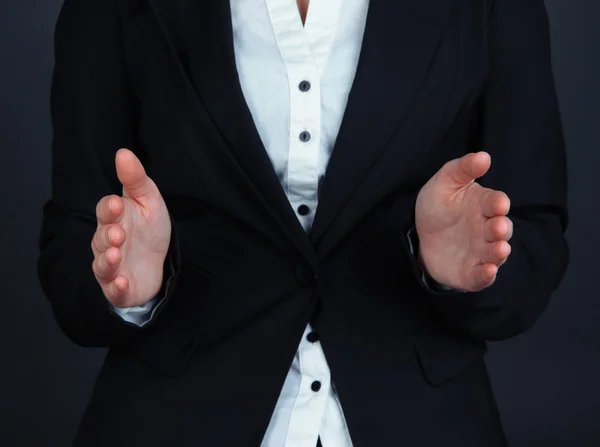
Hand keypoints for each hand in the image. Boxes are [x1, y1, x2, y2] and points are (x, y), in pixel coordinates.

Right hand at [91, 149, 170, 306]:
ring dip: (108, 260)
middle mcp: (107, 242)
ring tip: (117, 254)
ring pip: (103, 264)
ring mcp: (112, 266)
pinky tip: (122, 282)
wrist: (159, 262)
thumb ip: (136, 179)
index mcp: (114, 219)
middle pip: (102, 238)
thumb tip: (123, 152)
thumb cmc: (149, 229)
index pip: (105, 211)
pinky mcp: (119, 287)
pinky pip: (113, 288)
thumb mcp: (148, 201)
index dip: (110, 208)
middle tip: (119, 233)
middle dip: (109, 235)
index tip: (118, 203)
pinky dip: (116, 286)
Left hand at [415, 152, 511, 291]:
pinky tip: (488, 271)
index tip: (498, 203)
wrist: (418, 232)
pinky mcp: (470, 272)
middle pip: (500, 229)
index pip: (495, 203)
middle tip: (497, 227)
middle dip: (501, 228)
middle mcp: (486, 229)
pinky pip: (481, 277)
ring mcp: (480, 252)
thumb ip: (463, 168)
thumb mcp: (445, 181)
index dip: (498, 203)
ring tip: (500, 249)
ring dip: (499, 252)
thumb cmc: (438, 204)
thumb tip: (483, 156)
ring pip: (495, 254)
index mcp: (484, 205)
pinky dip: (486, 276)